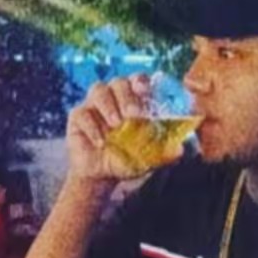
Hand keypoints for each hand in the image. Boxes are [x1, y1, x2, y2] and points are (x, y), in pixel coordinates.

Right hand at [66, 74, 180, 181]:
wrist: (101, 175)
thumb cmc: (127, 160)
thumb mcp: (147, 159)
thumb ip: (163, 154)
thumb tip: (180, 150)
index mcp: (133, 102)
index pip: (138, 81)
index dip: (141, 81)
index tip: (145, 90)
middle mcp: (114, 98)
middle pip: (119, 82)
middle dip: (127, 95)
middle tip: (133, 114)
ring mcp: (95, 106)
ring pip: (98, 90)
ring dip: (109, 105)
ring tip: (116, 124)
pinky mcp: (78, 117)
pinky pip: (82, 113)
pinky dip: (92, 126)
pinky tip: (100, 142)